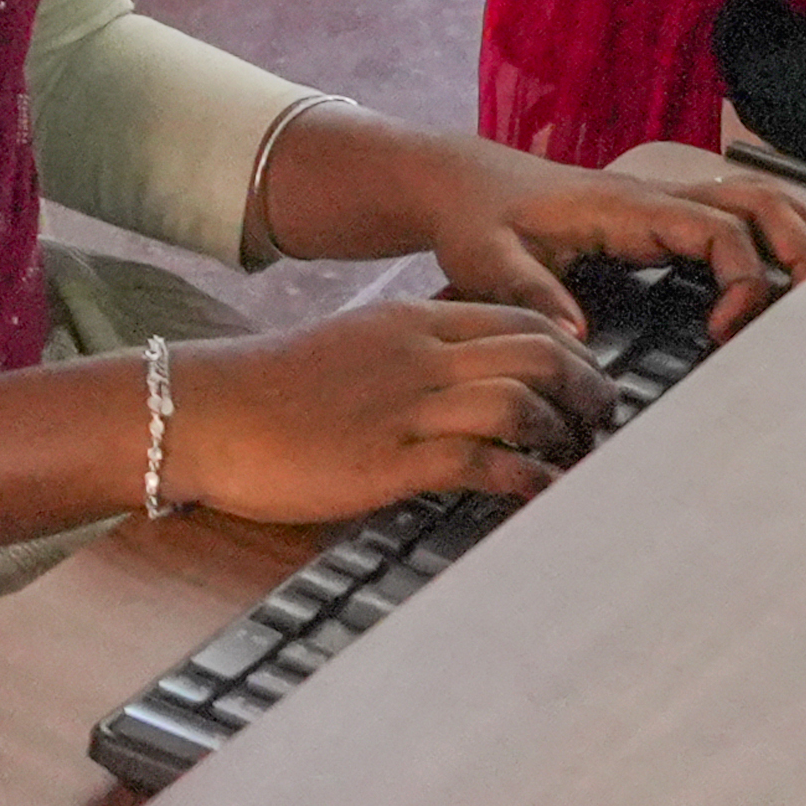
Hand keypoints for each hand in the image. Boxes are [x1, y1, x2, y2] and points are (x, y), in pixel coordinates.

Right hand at [165, 295, 618, 528]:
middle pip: (536, 350)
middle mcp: (418, 354)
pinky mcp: (388, 461)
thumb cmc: (272, 389)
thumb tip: (461, 385)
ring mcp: (404, 406)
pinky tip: (539, 490)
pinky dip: (524, 476)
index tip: (587, 380)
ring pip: (519, 399)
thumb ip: (409, 357)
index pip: (518, 315)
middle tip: (602, 420)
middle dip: (587, 386)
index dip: (570, 347)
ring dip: (563, 431)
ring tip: (576, 457)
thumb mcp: (352, 348)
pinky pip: (479, 461)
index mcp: (410, 319)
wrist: (203, 410)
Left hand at [395, 148, 805, 341]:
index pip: (716, 230)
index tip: (728, 332)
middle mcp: (654, 198)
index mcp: (625, 208)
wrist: (462, 185)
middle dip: (802, 246)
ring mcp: (662, 204)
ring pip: (755, 200)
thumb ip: (531, 293)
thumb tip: (578, 335)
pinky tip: (793, 272)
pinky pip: (735, 215)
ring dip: (801, 233)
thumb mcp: (487, 260)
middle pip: (757, 202)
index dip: (741, 279)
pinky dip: (776, 236)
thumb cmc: (476, 220)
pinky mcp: (660, 218)